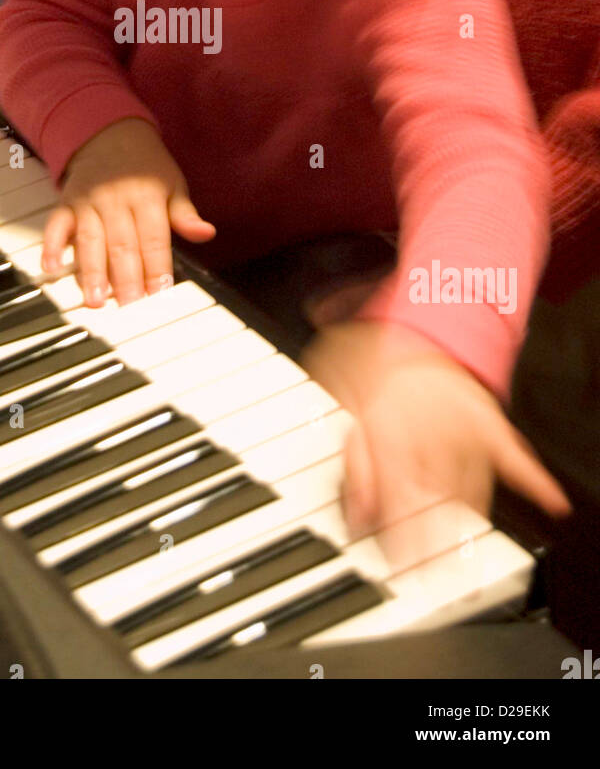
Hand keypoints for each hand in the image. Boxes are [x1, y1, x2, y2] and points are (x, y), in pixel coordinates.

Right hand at [40, 117, 215, 306]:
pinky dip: (52, 246)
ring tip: (96, 300)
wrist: (110, 133)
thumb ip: (185, 215)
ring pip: (90, 240)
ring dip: (92, 271)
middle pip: (122, 244)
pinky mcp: (67, 203)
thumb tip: (206, 233)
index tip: (160, 294)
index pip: (154, 239)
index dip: (157, 268)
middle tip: (129, 308)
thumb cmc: (145, 165)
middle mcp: (116, 199)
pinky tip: (52, 267)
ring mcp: (89, 201)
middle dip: (126, 279)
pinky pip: (56, 225)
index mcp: (147, 196)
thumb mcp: (173, 184)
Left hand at [300, 320, 571, 565]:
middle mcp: (429, 433)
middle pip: (431, 498)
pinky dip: (537, 478)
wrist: (421, 324)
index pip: (394, 492)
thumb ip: (353, 462)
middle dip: (429, 541)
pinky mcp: (491, 422)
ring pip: (469, 488)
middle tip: (429, 578)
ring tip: (466, 563)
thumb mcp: (346, 405)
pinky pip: (517, 452)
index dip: (395, 532)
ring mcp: (463, 428)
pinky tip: (554, 502)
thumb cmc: (381, 368)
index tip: (396, 564)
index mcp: (389, 430)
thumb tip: (357, 512)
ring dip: (467, 523)